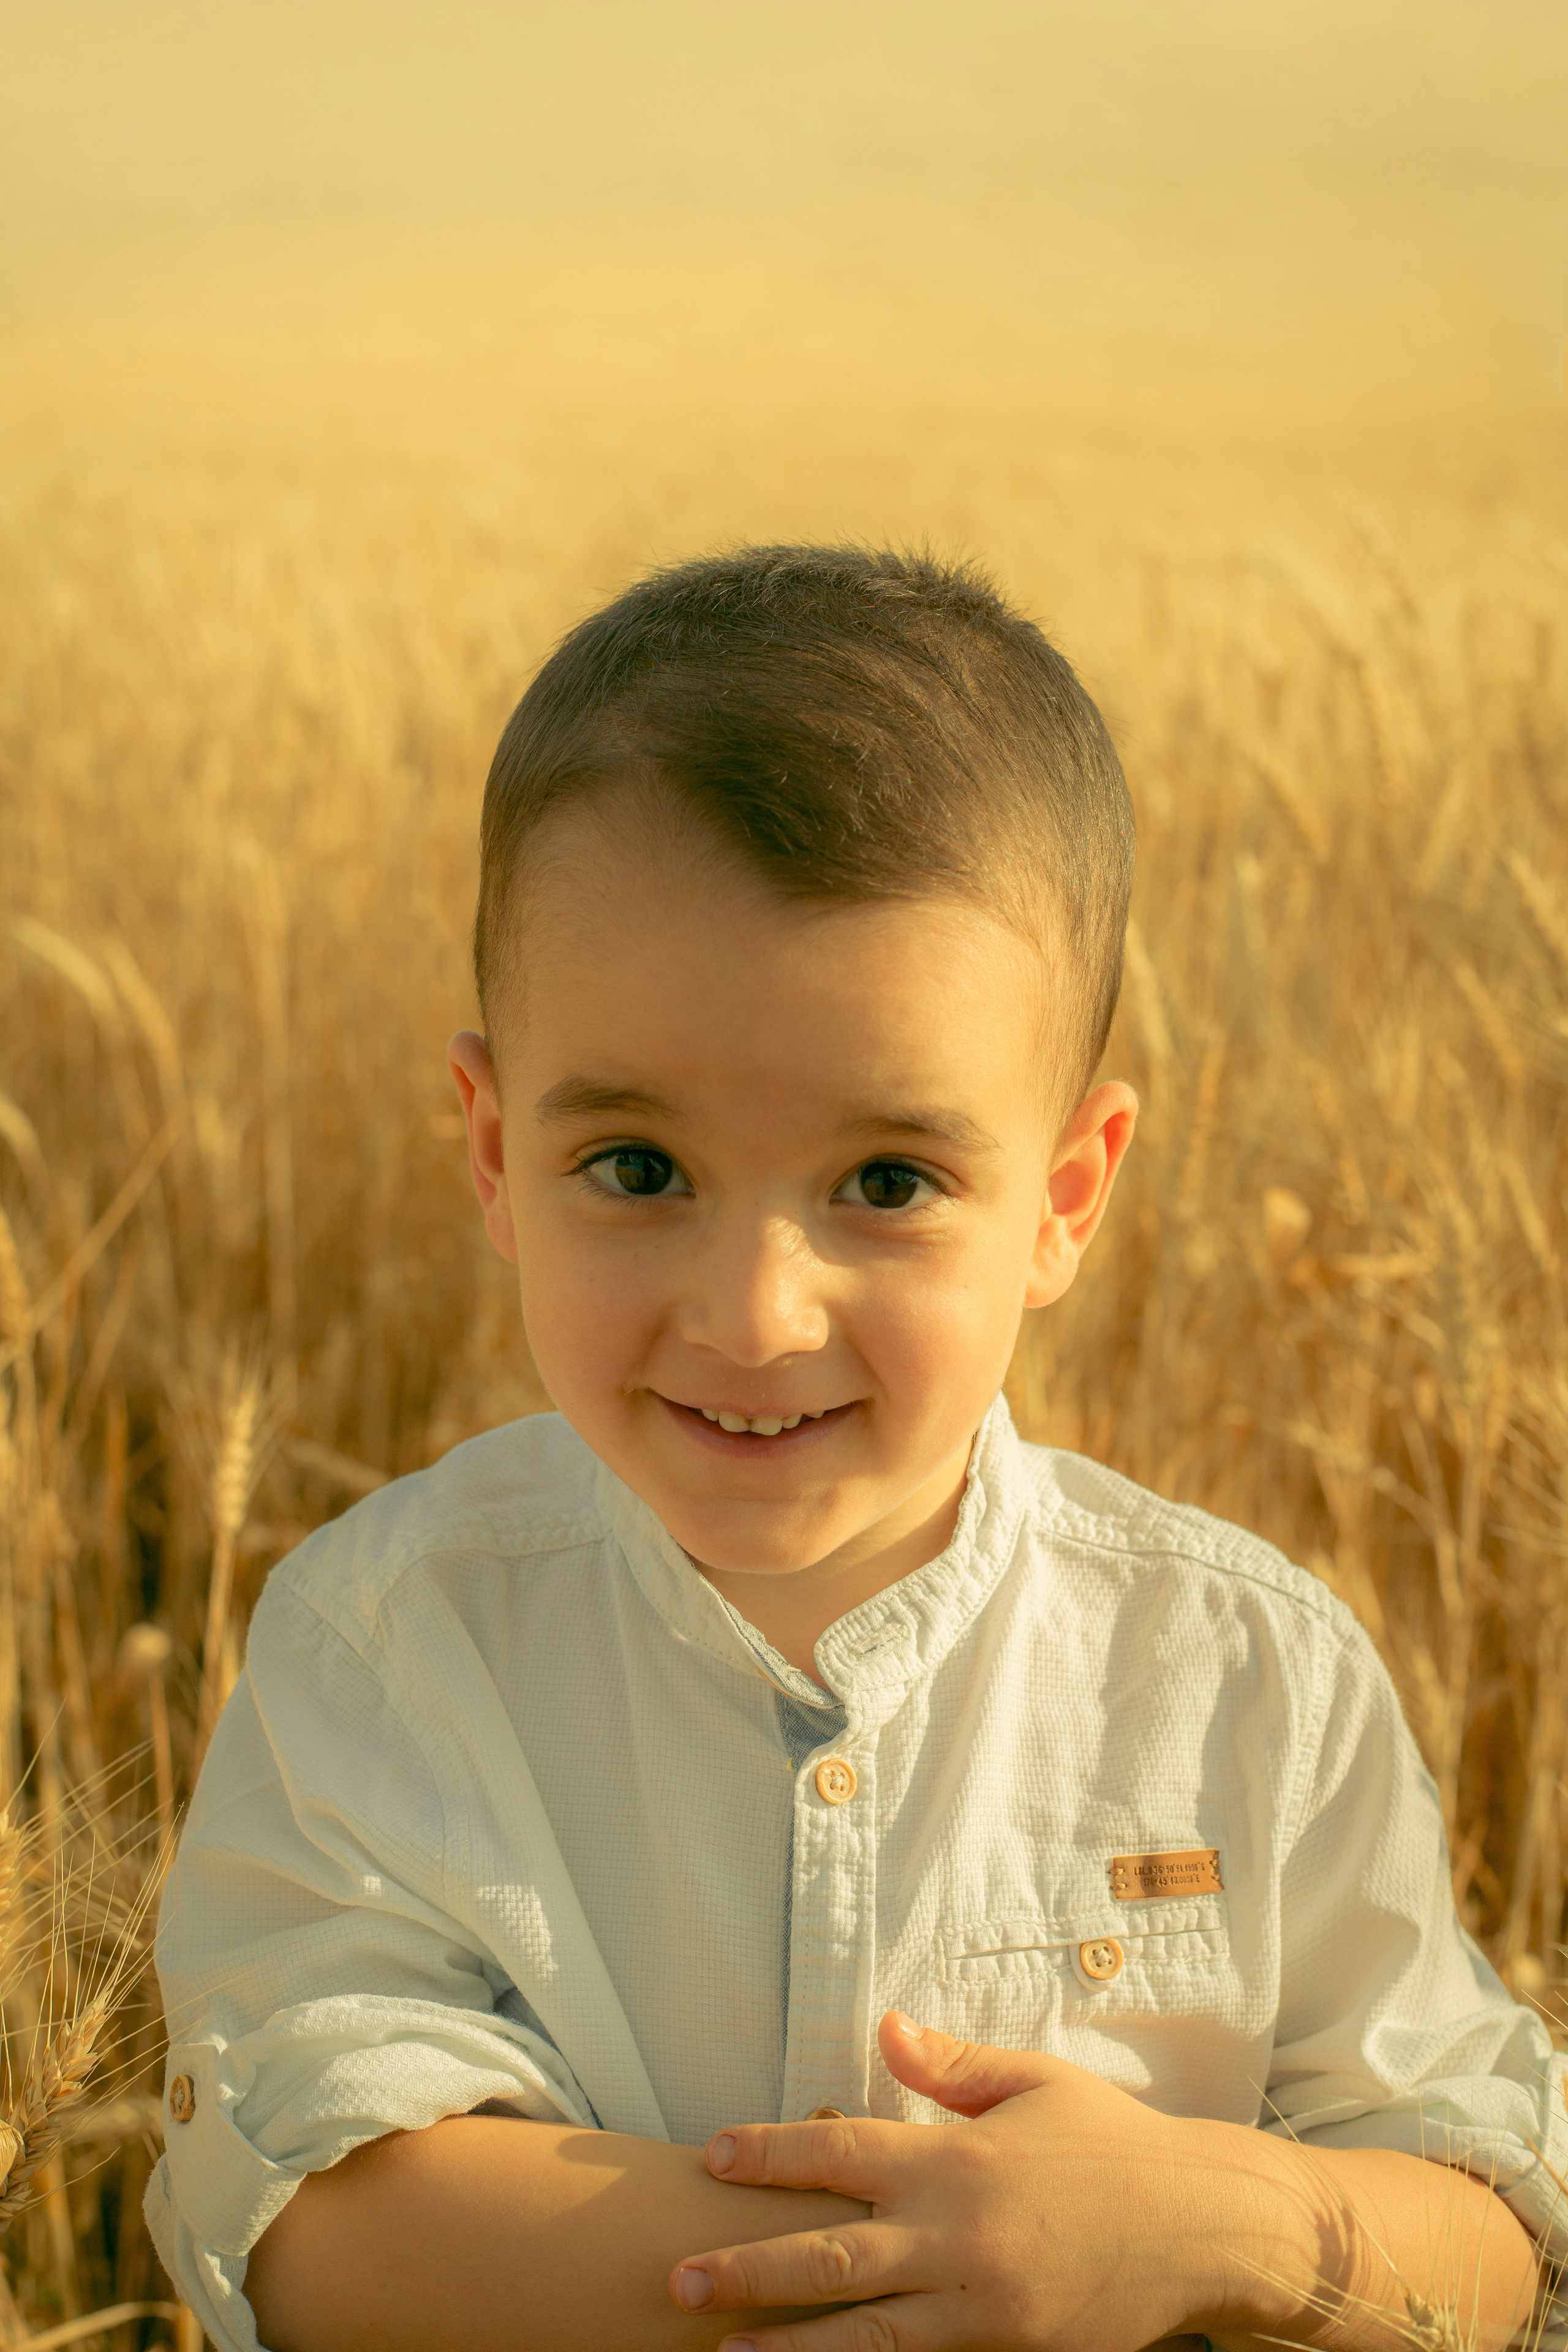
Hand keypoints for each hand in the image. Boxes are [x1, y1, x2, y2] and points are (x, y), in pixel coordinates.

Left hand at [666, 2011, 1238, 2351]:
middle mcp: (958, 2234)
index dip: (771, 2151)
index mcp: (957, 2157)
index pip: (840, 2148)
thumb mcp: (1034, 2083)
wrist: (1204, 2225)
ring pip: (863, 2334)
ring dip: (786, 2345)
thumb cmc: (1113, 2144)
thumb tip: (886, 2025)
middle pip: (830, 2255)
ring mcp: (983, 2305)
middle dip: (747, 2269)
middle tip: (676, 2279)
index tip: (712, 2153)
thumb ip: (952, 2064)